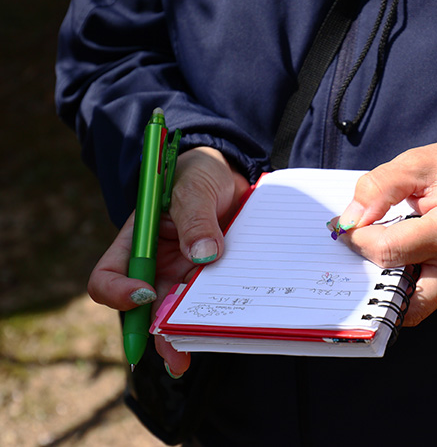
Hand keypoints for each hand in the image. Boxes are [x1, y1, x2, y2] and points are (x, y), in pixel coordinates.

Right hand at [87, 147, 249, 375]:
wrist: (233, 175)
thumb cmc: (201, 175)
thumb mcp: (195, 188)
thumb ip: (196, 217)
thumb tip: (205, 255)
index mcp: (138, 241)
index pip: (110, 275)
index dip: (119, 292)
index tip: (143, 295)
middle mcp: (157, 264)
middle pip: (145, 308)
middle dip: (155, 333)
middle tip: (174, 356)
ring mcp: (184, 274)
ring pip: (177, 312)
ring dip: (183, 335)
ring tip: (190, 356)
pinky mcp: (210, 279)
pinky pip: (209, 303)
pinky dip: (213, 318)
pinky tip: (223, 331)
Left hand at [332, 139, 436, 325]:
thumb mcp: (418, 162)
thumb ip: (379, 188)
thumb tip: (350, 220)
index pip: (388, 251)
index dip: (356, 239)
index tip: (343, 226)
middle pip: (399, 297)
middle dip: (369, 276)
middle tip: (354, 251)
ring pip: (414, 305)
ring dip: (387, 285)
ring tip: (374, 253)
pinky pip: (427, 292)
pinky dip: (405, 278)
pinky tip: (397, 252)